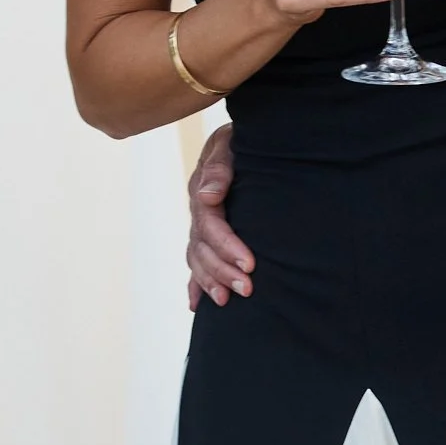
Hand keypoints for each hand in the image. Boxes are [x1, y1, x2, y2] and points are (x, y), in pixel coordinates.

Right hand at [186, 124, 253, 306]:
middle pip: (202, 248)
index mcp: (203, 191)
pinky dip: (195, 284)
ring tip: (228, 300)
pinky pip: (196, 262)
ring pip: (197, 259)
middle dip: (223, 271)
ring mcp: (200, 226)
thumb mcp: (229, 143)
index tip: (249, 264)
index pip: (211, 225)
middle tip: (247, 289)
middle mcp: (198, 212)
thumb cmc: (241, 141)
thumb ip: (219, 166)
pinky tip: (197, 304)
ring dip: (211, 282)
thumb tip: (208, 195)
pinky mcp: (207, 235)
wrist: (244, 140)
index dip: (228, 246)